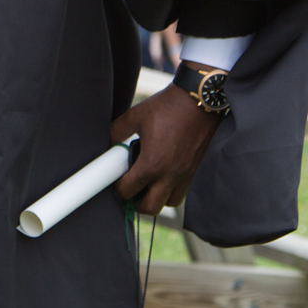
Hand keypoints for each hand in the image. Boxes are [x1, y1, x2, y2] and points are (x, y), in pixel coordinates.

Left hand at [110, 83, 223, 215]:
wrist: (199, 100)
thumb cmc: (168, 106)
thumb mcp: (136, 116)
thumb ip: (117, 131)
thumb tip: (108, 144)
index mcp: (152, 163)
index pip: (129, 191)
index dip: (118, 189)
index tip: (116, 182)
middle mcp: (170, 174)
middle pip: (150, 208)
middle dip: (137, 203)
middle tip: (131, 191)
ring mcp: (185, 174)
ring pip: (170, 202)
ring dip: (157, 198)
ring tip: (148, 184)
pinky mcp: (195, 170)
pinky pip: (183, 191)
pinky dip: (171, 190)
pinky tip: (164, 175)